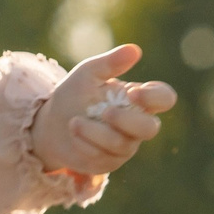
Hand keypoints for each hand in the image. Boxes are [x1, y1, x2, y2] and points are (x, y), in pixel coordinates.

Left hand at [30, 44, 176, 177]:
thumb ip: (110, 63)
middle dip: (126, 121)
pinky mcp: (109, 163)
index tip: (133, 94)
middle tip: (105, 111)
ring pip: (121, 144)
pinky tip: (74, 135)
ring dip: (94, 132)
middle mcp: (137, 124)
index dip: (155, 98)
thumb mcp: (87, 74)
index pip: (164, 98)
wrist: (50, 125)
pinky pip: (103, 157)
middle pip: (150, 129)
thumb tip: (134, 50)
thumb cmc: (74, 95)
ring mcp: (126, 146)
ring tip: (73, 122)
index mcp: (138, 99)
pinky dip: (85, 144)